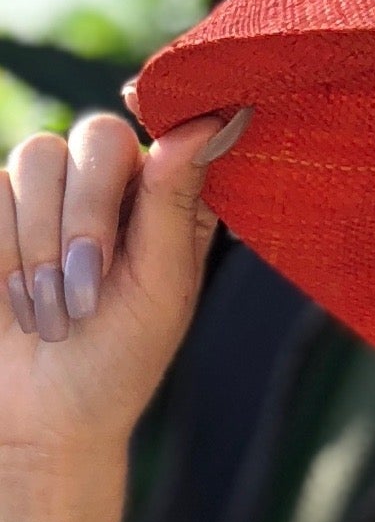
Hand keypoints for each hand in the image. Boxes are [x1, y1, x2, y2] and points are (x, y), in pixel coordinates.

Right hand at [0, 101, 251, 459]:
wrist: (43, 415)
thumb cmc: (119, 360)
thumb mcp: (162, 288)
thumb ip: (176, 205)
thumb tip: (208, 123)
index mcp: (165, 197)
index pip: (167, 124)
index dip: (159, 106)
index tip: (140, 107)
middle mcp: (108, 183)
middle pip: (95, 135)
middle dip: (87, 216)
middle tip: (88, 290)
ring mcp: (46, 192)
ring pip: (35, 158)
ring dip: (43, 246)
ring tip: (56, 313)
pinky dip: (5, 252)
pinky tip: (21, 302)